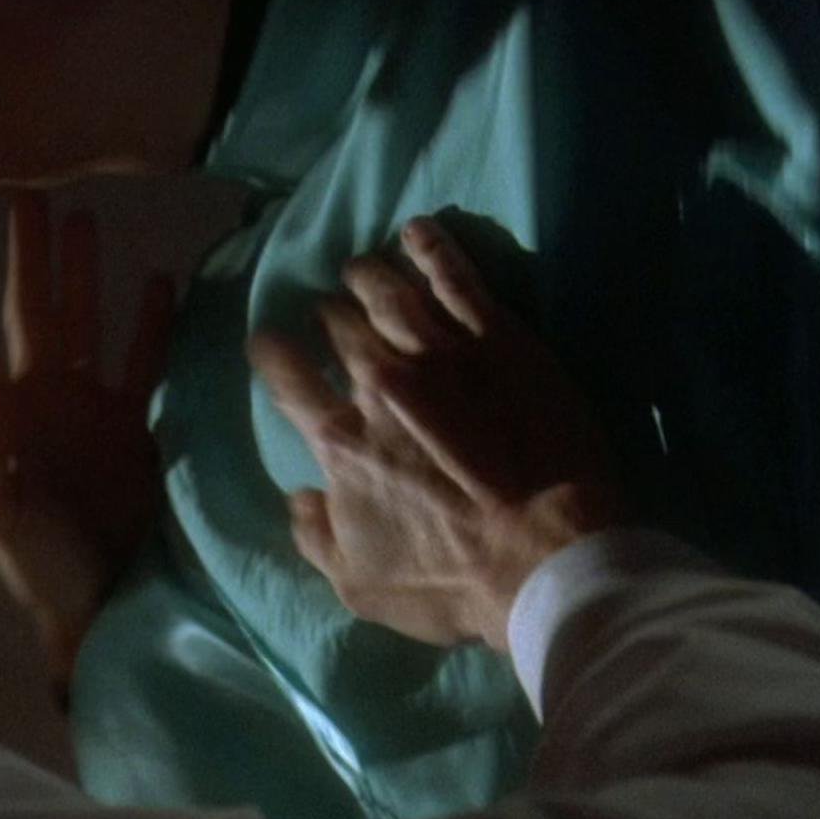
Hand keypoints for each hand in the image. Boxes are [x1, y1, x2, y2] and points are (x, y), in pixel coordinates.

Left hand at [0, 193, 173, 685]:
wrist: (105, 608)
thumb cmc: (39, 571)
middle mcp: (38, 401)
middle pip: (29, 314)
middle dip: (27, 258)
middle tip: (27, 195)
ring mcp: (86, 410)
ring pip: (82, 324)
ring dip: (81, 276)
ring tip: (84, 220)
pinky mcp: (132, 427)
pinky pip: (141, 362)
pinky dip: (150, 324)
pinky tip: (160, 282)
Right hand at [249, 215, 621, 649]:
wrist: (550, 560)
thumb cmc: (453, 582)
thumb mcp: (360, 586)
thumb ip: (314, 537)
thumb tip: (297, 496)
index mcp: (340, 441)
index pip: (286, 376)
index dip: (271, 352)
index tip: (269, 343)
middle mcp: (379, 383)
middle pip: (339, 325)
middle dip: (327, 313)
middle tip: (331, 311)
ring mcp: (441, 352)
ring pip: (389, 291)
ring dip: (367, 275)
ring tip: (362, 269)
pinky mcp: (501, 338)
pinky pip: (457, 276)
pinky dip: (432, 248)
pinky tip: (418, 232)